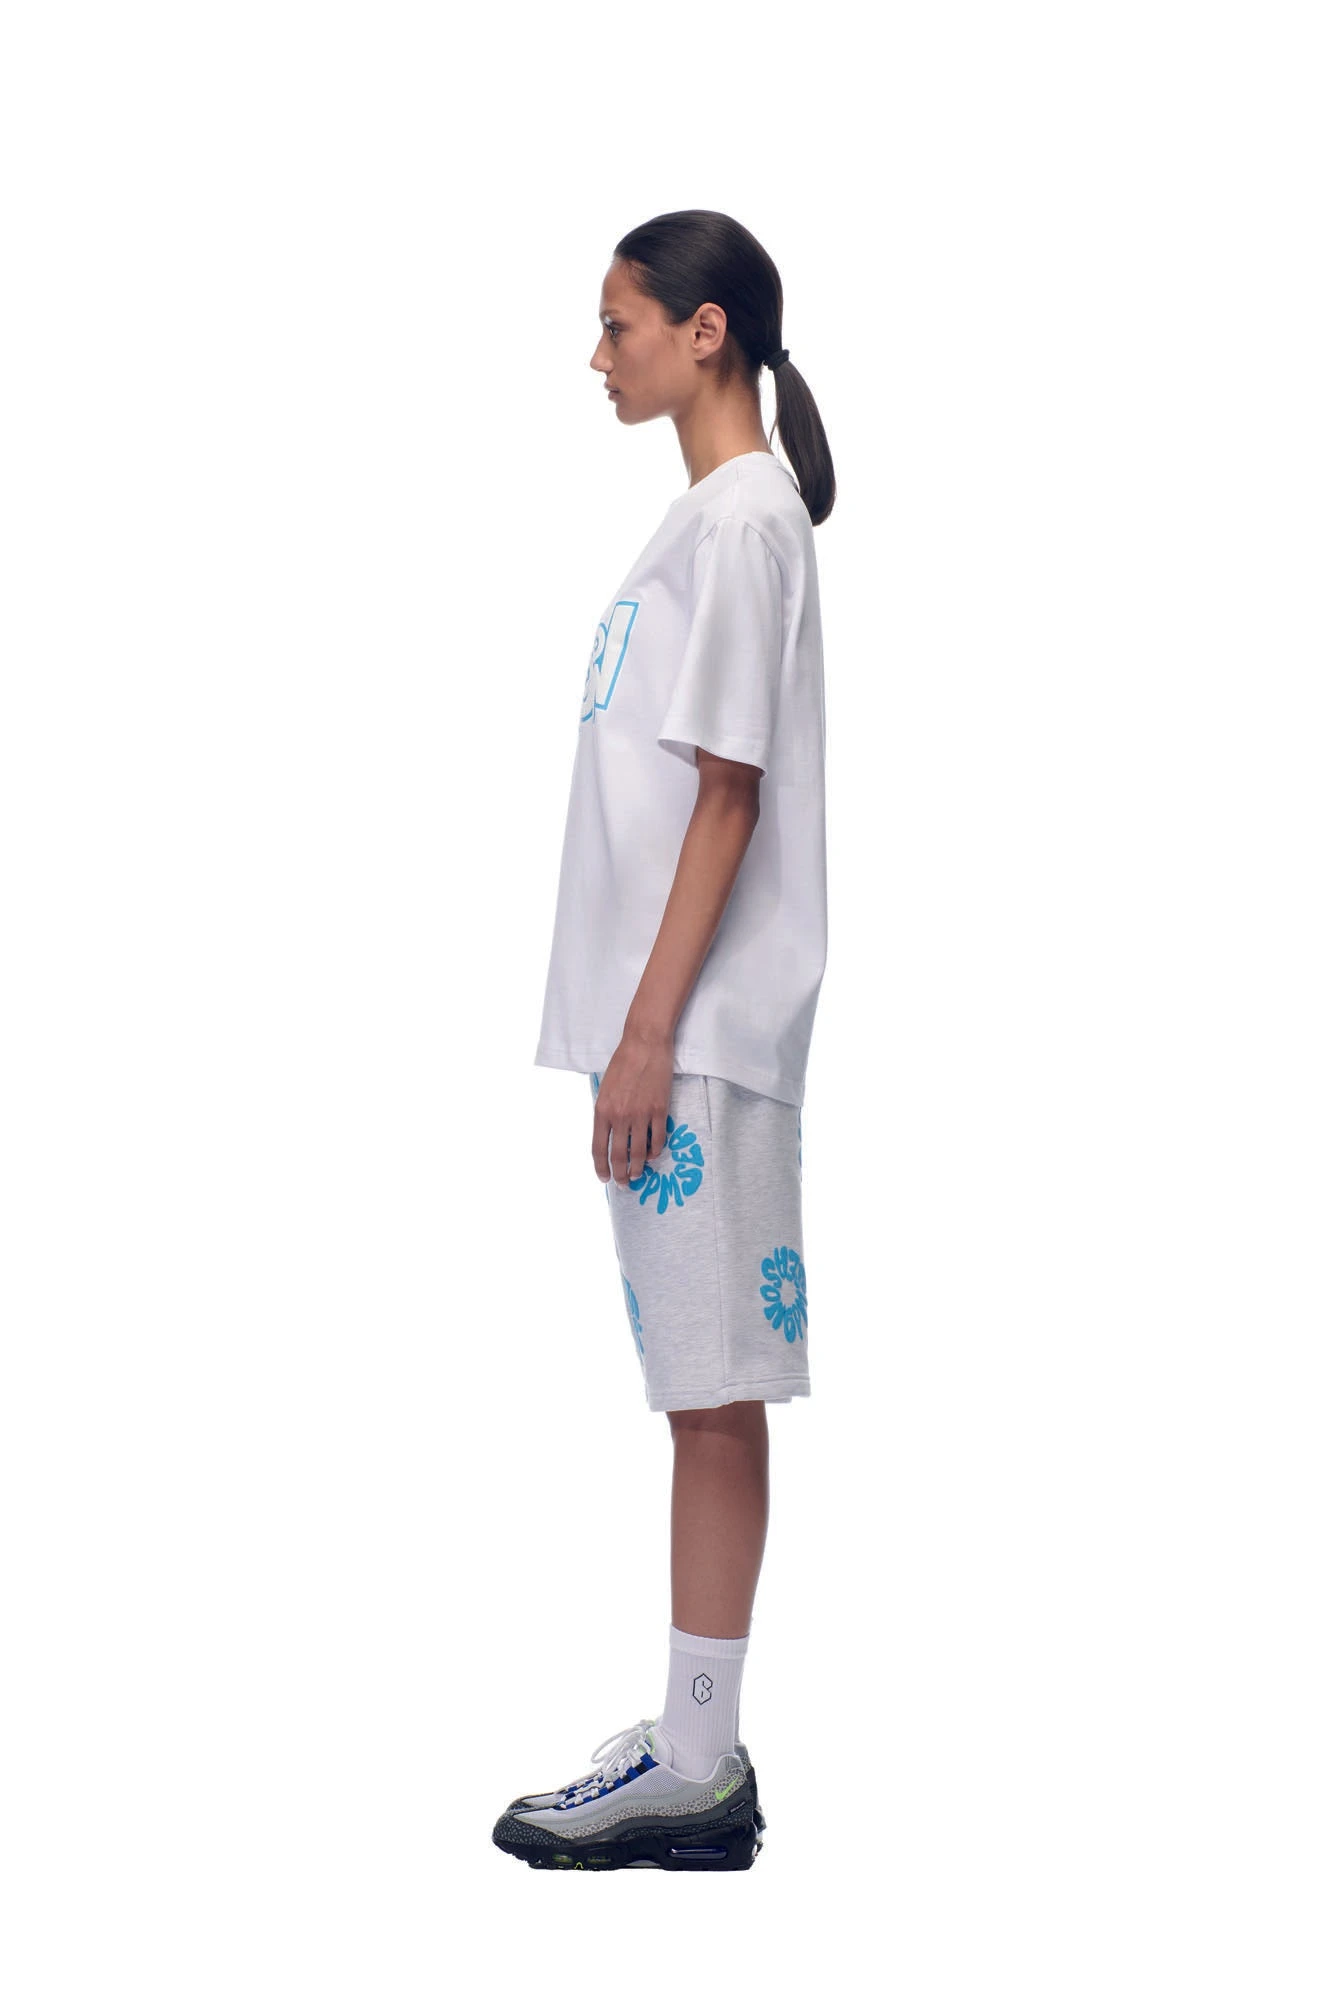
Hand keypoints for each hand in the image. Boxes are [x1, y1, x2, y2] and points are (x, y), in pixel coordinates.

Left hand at [592, 1029, 673, 1185]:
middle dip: (620, 1174)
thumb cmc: (623, 1063)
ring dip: (638, 1168)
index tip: (604, 1178)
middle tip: (623, 1184)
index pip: (598, 1148)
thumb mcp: (605, 1089)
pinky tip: (652, 1155)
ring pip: (639, 1152)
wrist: (644, 1044)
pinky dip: (654, 1151)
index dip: (601, 1167)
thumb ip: (606, 1113)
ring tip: (637, 1175)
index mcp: (602, 1111)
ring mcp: (640, 1115)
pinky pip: (657, 1139)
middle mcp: (619, 1117)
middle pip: (618, 1156)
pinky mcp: (659, 1110)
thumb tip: (610, 1135)